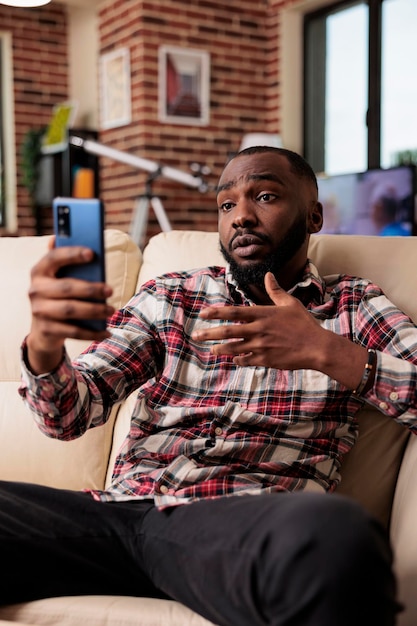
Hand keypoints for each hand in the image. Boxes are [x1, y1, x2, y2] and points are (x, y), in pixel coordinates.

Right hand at [26, 239, 113, 373]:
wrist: (44, 331)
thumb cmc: (59, 297)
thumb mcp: (59, 279)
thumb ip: (66, 263)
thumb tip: (61, 238)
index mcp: (39, 271)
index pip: (53, 258)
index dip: (72, 254)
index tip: (92, 253)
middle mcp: (35, 290)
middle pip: (66, 287)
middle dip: (91, 289)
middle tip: (110, 290)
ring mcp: (39, 311)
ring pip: (70, 310)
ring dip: (94, 310)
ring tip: (111, 310)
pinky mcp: (46, 329)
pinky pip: (73, 331)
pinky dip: (92, 333)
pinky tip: (106, 332)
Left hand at [192, 272, 369, 391]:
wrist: (317, 347)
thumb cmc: (304, 324)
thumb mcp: (290, 303)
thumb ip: (275, 290)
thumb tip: (268, 275)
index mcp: (263, 314)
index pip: (234, 312)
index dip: (216, 312)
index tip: (203, 313)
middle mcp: (259, 330)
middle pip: (228, 331)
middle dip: (210, 333)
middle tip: (196, 335)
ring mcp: (261, 346)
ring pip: (234, 348)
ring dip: (220, 349)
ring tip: (210, 350)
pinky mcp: (266, 360)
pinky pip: (246, 360)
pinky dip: (238, 359)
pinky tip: (234, 358)